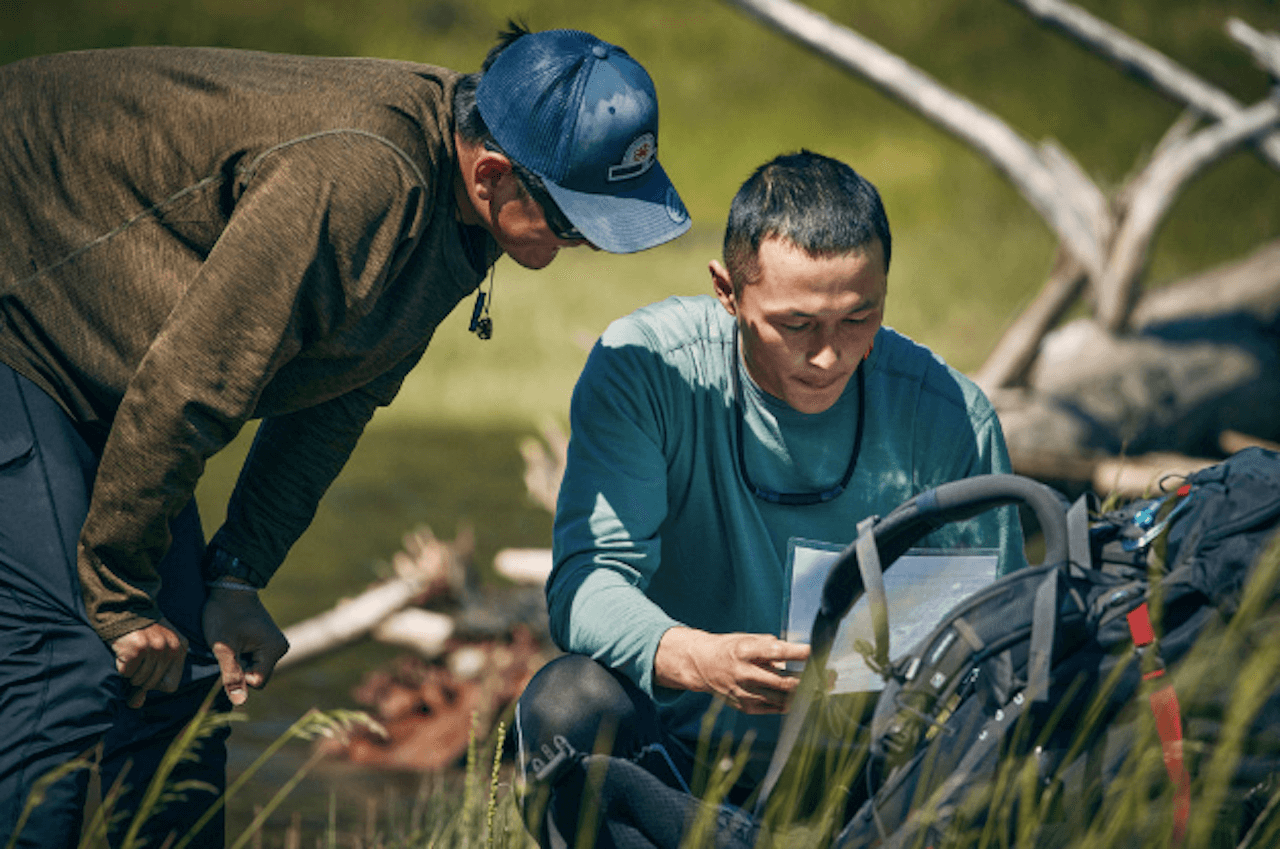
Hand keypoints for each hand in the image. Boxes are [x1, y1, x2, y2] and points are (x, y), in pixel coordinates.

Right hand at [111, 619, 188, 708]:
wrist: (125, 610)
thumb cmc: (140, 635)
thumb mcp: (154, 653)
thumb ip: (150, 678)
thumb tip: (135, 704)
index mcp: (181, 648)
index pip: (171, 685)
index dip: (155, 685)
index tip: (146, 676)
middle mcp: (172, 648)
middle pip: (154, 684)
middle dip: (140, 681)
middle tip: (134, 666)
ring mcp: (156, 647)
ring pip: (139, 680)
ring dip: (130, 673)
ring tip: (130, 656)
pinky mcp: (139, 648)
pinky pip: (127, 673)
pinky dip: (121, 667)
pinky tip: (123, 652)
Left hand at [202, 582, 289, 705]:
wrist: (230, 587)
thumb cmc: (224, 614)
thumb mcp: (224, 646)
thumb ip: (232, 675)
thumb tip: (240, 703)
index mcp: (274, 649)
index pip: (256, 682)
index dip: (238, 674)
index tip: (229, 654)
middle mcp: (281, 648)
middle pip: (257, 677)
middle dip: (240, 668)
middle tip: (229, 647)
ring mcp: (276, 645)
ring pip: (255, 669)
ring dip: (240, 661)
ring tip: (232, 642)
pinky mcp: (269, 642)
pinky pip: (255, 660)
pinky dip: (243, 655)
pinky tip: (236, 640)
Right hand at [653, 627, 810, 714]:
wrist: (702, 665)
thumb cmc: (731, 648)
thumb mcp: (748, 639)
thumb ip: (772, 646)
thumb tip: (799, 653)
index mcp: (746, 651)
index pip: (778, 652)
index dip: (799, 653)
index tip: (817, 652)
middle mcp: (745, 673)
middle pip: (784, 681)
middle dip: (809, 681)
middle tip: (828, 677)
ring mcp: (745, 692)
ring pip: (782, 699)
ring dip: (804, 695)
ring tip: (821, 690)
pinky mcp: (745, 706)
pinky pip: (774, 708)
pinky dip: (790, 703)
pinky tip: (802, 699)